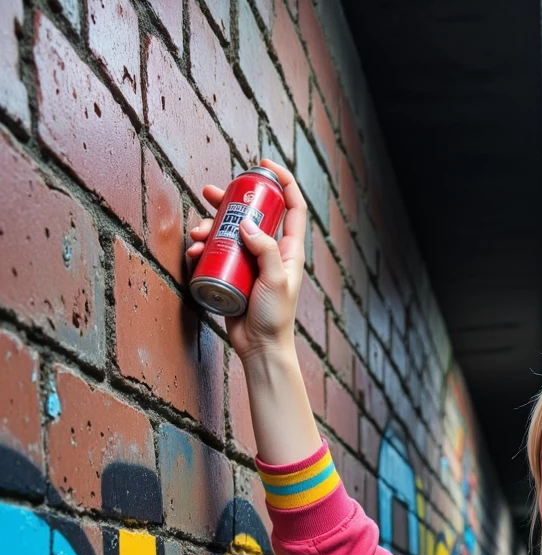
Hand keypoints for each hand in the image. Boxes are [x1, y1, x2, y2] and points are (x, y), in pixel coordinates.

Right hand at [186, 158, 306, 361]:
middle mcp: (269, 251)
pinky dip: (202, 247)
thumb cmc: (274, 317)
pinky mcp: (232, 273)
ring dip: (209, 225)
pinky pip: (215, 251)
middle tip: (209, 193)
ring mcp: (249, 261)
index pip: (292, 207)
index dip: (282, 182)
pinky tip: (193, 251)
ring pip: (228, 231)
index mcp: (288, 249)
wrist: (259, 347)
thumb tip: (246, 223)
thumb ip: (266, 251)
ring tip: (197, 233)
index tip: (263, 165)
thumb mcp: (276, 281)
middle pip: (251, 213)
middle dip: (230, 199)